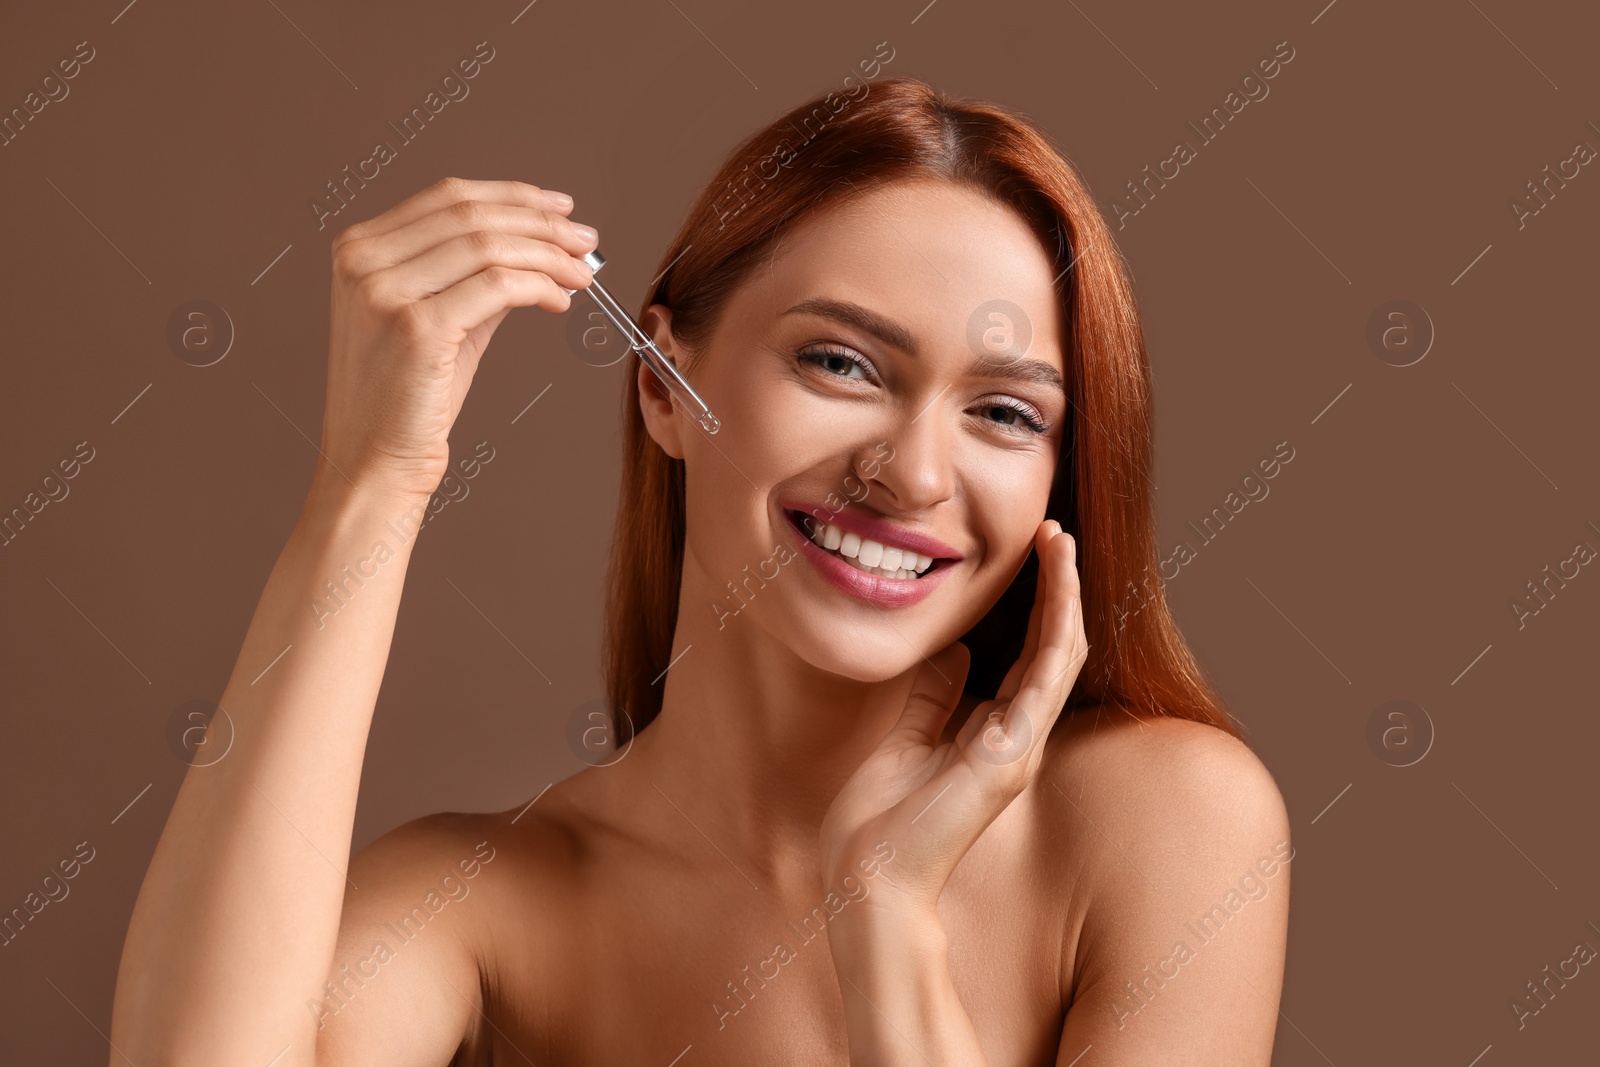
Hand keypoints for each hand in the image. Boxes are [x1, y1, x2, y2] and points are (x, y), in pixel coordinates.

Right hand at [317, 177, 598, 499]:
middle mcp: (364, 260)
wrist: (375, 462)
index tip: (559, 208)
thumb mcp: (439, 319)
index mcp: (359, 247)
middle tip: (586, 239)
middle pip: (471, 215)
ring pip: (488, 247)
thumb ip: (474, 276)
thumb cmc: (407, 399)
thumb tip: (538, 247)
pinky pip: (498, 287)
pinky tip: (560, 300)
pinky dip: (539, 287)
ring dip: (549, 255)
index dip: (513, 197)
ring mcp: (385, 291)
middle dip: (541, 224)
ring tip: (584, 272)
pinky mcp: (417, 326)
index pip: (448, 197)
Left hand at [818, 519, 1087, 920]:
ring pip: (1061, 656)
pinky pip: (1046, 681)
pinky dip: (1057, 630)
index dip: (1037, 603)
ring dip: (1065, 596)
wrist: (867, 881)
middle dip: (1059, 587)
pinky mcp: (1008, 755)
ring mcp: (1018, 748)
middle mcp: (1016, 738)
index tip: (1033, 551)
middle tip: (1055, 531)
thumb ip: (931, 697)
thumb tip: (950, 652)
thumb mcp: (903, 738)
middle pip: (1053, 648)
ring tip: (1060, 543)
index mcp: (992, 735)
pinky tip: (1059, 589)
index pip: (1029, 656)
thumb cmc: (879, 823)